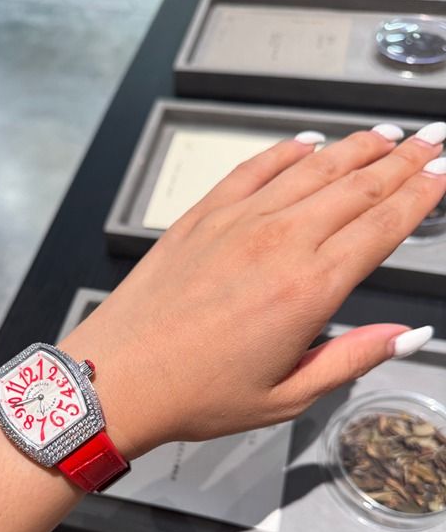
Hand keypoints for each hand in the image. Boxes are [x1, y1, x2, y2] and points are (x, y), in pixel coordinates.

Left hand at [60, 123, 445, 459]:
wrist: (118, 378)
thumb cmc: (195, 394)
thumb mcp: (284, 396)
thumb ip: (349, 359)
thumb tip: (404, 336)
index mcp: (309, 289)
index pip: (383, 225)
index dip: (421, 194)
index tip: (442, 173)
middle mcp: (280, 243)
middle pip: (358, 186)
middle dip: (403, 159)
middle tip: (431, 140)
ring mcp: (238, 222)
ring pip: (313, 169)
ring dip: (356, 147)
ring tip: (386, 134)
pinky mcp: (202, 216)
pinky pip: (255, 168)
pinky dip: (287, 151)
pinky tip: (308, 143)